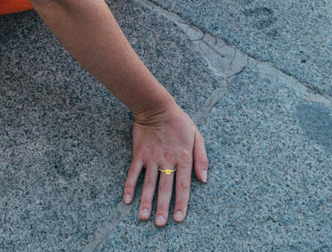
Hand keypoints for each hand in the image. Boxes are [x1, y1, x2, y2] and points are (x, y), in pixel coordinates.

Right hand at [122, 102, 208, 225]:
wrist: (156, 107)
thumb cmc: (179, 122)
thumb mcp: (197, 136)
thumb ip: (201, 158)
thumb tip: (204, 179)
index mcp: (183, 157)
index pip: (183, 185)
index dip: (182, 203)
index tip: (179, 218)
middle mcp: (167, 160)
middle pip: (165, 188)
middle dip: (163, 207)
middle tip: (160, 224)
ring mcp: (152, 158)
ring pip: (149, 183)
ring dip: (146, 201)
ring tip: (143, 217)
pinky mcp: (139, 154)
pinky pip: (133, 172)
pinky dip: (129, 186)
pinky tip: (127, 199)